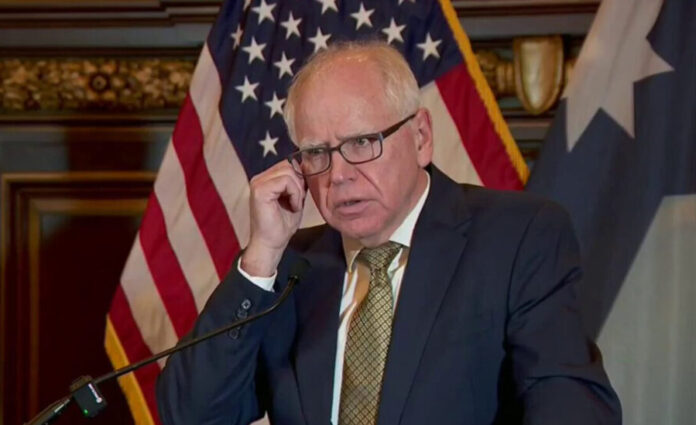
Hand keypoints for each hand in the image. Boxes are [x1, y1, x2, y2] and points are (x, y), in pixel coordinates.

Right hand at [241, 160, 305, 276]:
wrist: (271, 244)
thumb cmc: (282, 225)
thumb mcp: (295, 198)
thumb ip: (298, 183)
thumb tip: (307, 167)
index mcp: (266, 179)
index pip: (288, 164)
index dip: (300, 178)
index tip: (299, 197)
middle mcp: (260, 178)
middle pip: (289, 165)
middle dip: (300, 183)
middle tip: (297, 202)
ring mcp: (258, 183)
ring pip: (289, 171)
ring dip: (298, 190)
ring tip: (294, 205)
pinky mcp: (260, 190)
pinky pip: (286, 181)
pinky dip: (295, 194)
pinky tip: (292, 207)